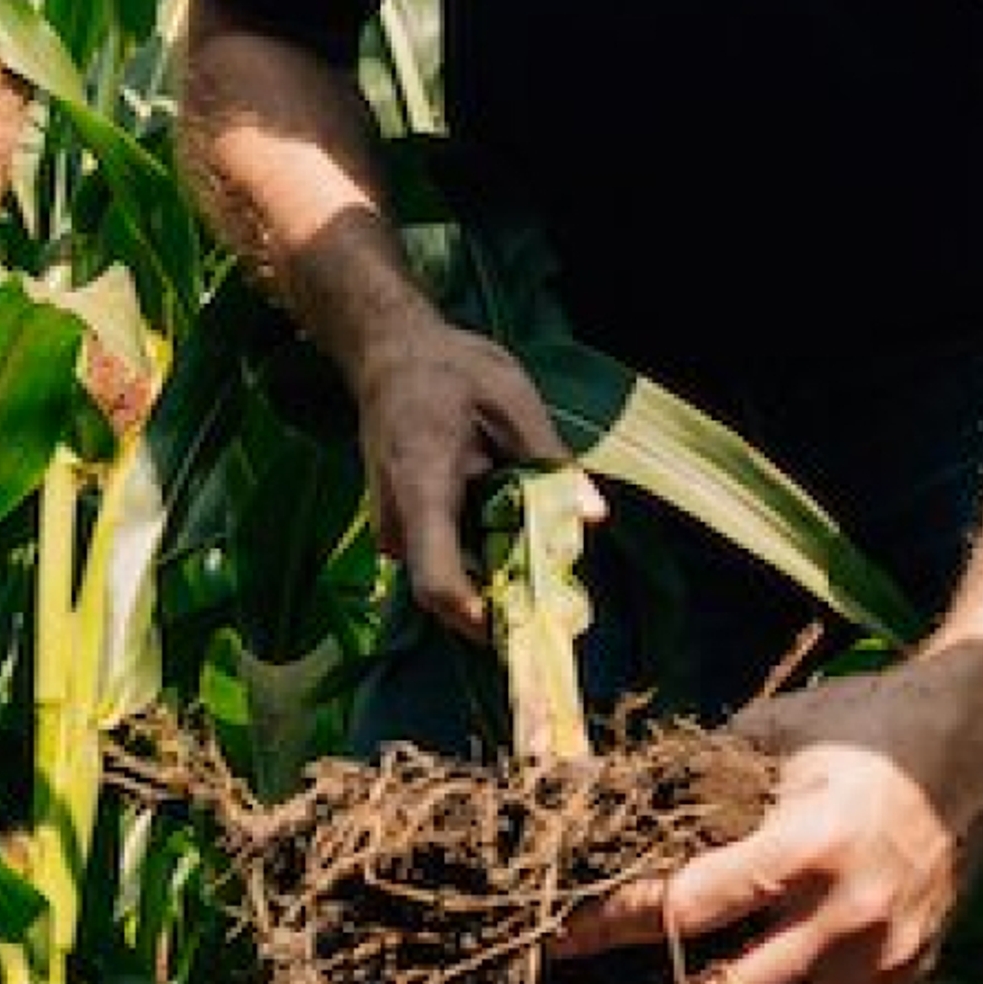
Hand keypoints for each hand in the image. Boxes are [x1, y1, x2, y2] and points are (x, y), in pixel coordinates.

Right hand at [347, 311, 595, 633]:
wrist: (390, 353)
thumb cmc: (451, 371)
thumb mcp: (513, 402)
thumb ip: (549, 462)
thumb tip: (592, 516)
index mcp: (421, 489)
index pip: (439, 583)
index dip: (480, 619)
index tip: (529, 629)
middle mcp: (398, 521)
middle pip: (449, 591)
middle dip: (504, 601)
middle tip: (563, 600)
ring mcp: (394, 529)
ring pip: (451, 577)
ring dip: (496, 575)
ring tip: (543, 548)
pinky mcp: (403, 529)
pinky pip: (445, 559)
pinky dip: (482, 555)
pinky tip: (512, 525)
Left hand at [553, 646, 982, 983]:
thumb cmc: (866, 724)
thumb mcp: (773, 733)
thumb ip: (688, 777)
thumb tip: (587, 800)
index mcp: (808, 848)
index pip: (685, 909)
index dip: (611, 929)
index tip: (555, 939)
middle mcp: (848, 918)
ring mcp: (881, 959)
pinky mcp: (903, 980)